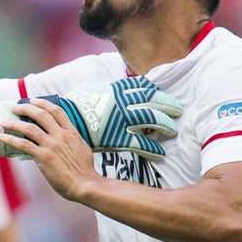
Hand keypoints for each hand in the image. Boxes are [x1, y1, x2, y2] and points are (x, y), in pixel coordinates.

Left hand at [0, 98, 107, 201]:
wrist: (84, 184)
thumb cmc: (84, 170)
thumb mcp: (81, 147)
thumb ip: (71, 139)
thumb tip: (64, 135)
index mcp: (71, 132)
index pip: (56, 111)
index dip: (43, 103)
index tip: (33, 100)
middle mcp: (61, 135)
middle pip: (41, 114)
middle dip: (26, 108)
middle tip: (15, 107)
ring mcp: (52, 145)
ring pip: (29, 128)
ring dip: (14, 123)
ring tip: (5, 122)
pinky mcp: (43, 157)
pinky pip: (23, 145)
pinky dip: (11, 139)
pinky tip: (3, 137)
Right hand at [54, 75, 180, 159]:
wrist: (64, 120)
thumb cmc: (77, 105)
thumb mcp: (93, 90)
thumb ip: (108, 90)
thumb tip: (116, 88)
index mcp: (118, 90)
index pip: (145, 88)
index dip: (158, 94)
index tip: (165, 98)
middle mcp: (124, 103)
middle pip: (153, 102)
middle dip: (168, 107)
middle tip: (177, 111)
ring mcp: (122, 120)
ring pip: (151, 120)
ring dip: (165, 125)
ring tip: (172, 130)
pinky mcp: (117, 137)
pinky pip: (140, 144)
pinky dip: (152, 149)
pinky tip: (160, 153)